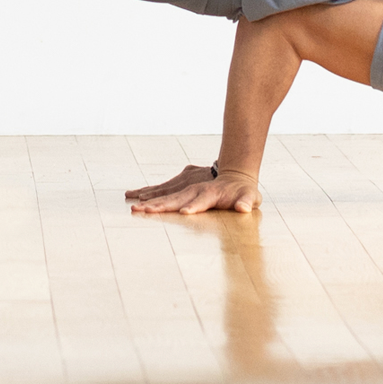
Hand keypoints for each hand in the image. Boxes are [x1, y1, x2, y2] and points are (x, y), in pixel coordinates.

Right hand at [125, 164, 261, 213]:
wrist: (235, 171)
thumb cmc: (243, 191)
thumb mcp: (250, 197)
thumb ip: (246, 201)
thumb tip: (244, 208)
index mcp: (211, 192)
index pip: (200, 200)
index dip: (194, 206)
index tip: (184, 212)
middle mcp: (194, 186)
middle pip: (176, 197)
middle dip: (161, 205)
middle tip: (146, 211)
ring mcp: (185, 182)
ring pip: (165, 192)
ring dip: (150, 200)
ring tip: (134, 207)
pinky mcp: (179, 182)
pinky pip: (161, 189)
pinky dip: (147, 192)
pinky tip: (132, 196)